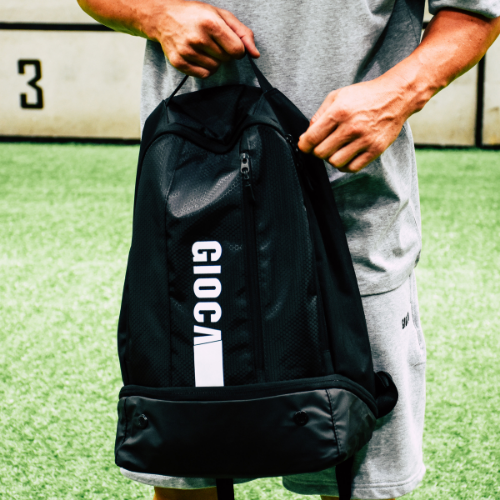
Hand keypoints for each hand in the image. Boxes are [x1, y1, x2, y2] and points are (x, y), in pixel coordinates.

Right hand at [152, 0, 259, 77]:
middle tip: (213, 41)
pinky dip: (204, 68)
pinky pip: (203, 75)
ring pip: (215, 69)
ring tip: (204, 48)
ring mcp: (186, 51)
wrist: (163, 16)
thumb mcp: (221, 16)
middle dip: (224, 53)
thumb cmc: (196, 15)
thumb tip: (255, 54)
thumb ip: (243, 33)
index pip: (237, 51)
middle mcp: (197, 38)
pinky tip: (198, 56)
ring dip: (214, 61)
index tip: (231, 43)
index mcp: (210, 23)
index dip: (238, 49)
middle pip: (226, 60)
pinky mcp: (179, 62)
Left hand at [298, 75, 413, 172]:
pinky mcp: (375, 149)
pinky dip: (346, 165)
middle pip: (321, 153)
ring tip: (337, 149)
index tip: (305, 145)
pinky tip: (347, 155)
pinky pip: (352, 168)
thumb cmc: (364, 96)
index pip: (311, 138)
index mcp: (339, 112)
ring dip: (332, 158)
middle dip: (318, 151)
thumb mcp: (337, 96)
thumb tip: (307, 136)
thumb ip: (319, 115)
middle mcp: (351, 127)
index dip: (304, 145)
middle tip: (323, 145)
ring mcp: (365, 140)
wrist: (396, 96)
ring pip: (335, 162)